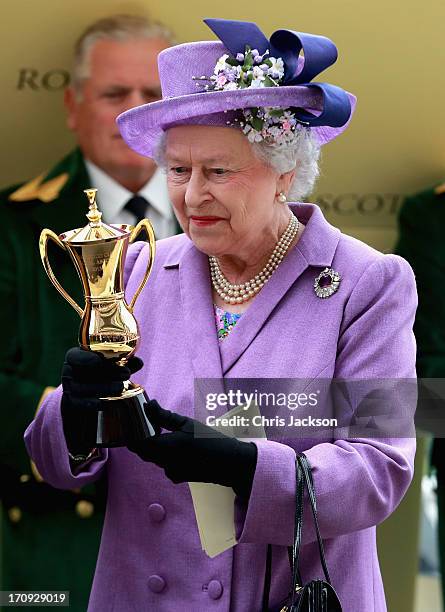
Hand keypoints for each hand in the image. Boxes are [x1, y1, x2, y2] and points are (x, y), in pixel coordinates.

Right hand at [61, 347, 142, 455]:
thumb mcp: (110, 364)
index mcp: (75, 357)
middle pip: (84, 373)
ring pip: (83, 388)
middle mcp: (69, 372)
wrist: (86, 392)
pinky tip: (105, 403)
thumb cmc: (101, 372)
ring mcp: (69, 388)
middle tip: (126, 373)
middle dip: (107, 372)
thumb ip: (123, 361)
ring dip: (103, 388)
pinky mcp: (71, 403)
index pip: (74, 356)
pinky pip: (79, 404)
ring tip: (121, 387)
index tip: (98, 360)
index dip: (85, 358)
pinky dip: (91, 404)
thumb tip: (139, 362)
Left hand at [127, 400, 257, 500]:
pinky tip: (174, 445)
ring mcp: (170, 472)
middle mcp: (165, 463)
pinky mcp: (176, 477)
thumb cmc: (210, 440)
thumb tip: (149, 404)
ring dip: (152, 446)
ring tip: (159, 430)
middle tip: (144, 423)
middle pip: (142, 451)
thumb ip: (164, 416)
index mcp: (166, 447)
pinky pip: (163, 464)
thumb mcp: (187, 423)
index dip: (132, 432)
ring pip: (152, 458)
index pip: (137, 443)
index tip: (133, 421)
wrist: (229, 463)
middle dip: (140, 438)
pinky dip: (163, 454)